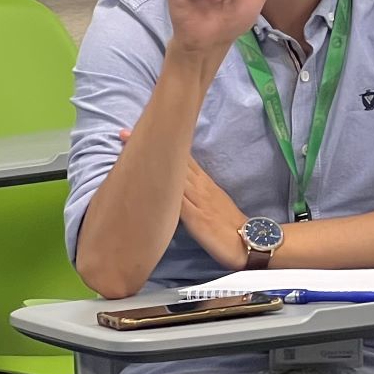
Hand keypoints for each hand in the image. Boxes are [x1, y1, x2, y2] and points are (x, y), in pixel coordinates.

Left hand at [118, 129, 251, 269]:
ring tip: (128, 148)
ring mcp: (196, 200)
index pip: (181, 158)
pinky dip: (160, 186)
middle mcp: (199, 187)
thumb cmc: (231, 227)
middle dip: (149, 146)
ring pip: (172, 175)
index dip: (162, 144)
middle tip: (123, 133)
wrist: (249, 241)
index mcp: (204, 183)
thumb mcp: (215, 204)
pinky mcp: (194, 216)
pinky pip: (174, 199)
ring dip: (150, 161)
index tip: (143, 132)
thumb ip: (196, 196)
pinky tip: (145, 179)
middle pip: (172, 161)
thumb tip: (176, 191)